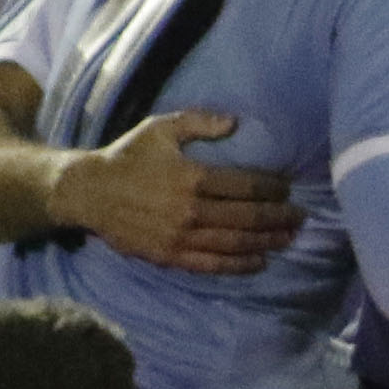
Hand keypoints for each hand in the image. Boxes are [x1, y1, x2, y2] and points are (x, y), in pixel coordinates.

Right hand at [44, 110, 303, 273]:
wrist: (88, 192)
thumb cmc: (127, 157)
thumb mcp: (160, 129)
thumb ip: (199, 122)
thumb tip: (236, 122)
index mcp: (192, 178)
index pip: (248, 186)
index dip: (274, 188)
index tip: (288, 188)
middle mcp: (190, 210)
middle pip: (249, 217)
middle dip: (280, 217)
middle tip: (301, 216)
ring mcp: (180, 237)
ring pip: (236, 243)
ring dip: (267, 242)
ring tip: (288, 237)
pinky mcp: (169, 256)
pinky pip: (212, 265)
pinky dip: (239, 265)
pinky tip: (259, 262)